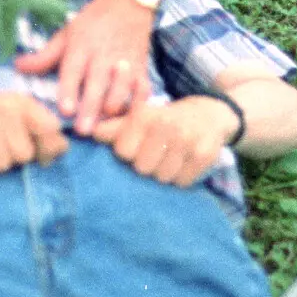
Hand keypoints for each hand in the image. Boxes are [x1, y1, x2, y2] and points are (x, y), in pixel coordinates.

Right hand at [0, 90, 67, 176]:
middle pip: (26, 156)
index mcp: (21, 101)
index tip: (33, 152)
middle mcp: (6, 109)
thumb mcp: (7, 113)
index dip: (47, 149)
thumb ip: (36, 129)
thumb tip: (62, 150)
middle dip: (10, 158)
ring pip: (3, 166)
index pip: (52, 131)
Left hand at [14, 0, 153, 134]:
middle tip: (83, 130)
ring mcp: (125, 63)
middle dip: (91, 107)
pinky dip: (139, 104)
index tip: (65, 110)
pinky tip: (128, 118)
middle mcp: (103, 56)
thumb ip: (44, 56)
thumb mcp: (66, 35)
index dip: (69, 90)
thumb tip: (17, 67)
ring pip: (122, 88)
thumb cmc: (91, 23)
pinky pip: (143, 89)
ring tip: (104, 125)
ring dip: (114, 107)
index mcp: (81, 46)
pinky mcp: (141, 69)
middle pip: (97, 84)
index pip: (73, 70)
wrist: (127, 4)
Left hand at [92, 95, 236, 186]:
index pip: (122, 151)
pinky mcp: (205, 156)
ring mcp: (188, 142)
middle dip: (145, 163)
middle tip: (153, 152)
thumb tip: (88, 134)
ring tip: (168, 157)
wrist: (209, 114)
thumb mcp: (140, 116)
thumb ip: (114, 127)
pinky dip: (181, 177)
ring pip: (162, 177)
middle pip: (142, 168)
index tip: (135, 145)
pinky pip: (182, 182)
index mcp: (146, 115)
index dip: (127, 152)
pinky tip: (182, 162)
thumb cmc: (165, 118)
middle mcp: (168, 126)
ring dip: (162, 172)